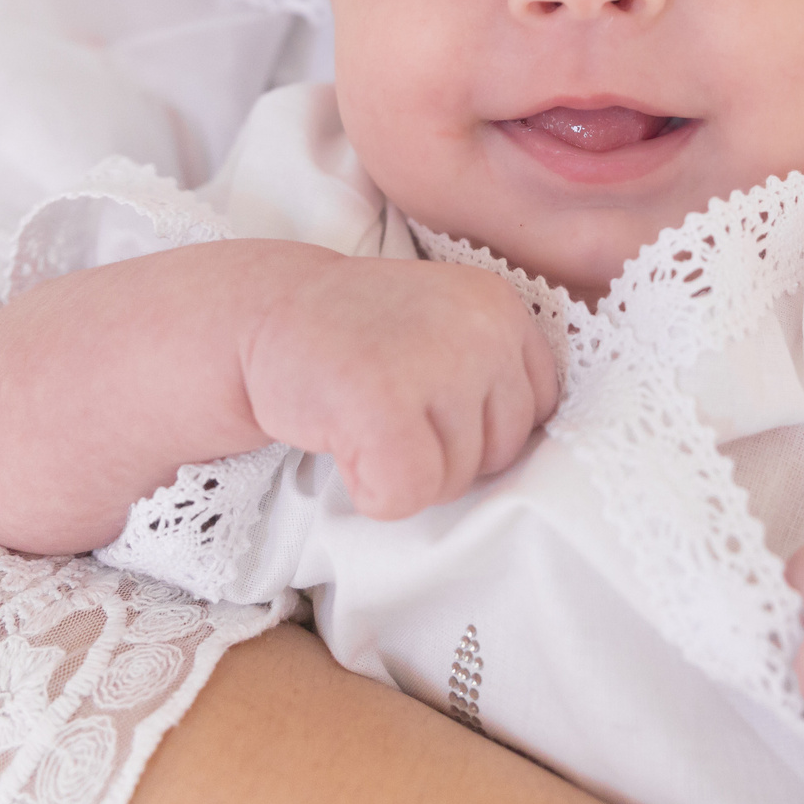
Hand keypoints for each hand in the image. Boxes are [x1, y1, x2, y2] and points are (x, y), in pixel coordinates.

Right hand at [240, 255, 559, 520]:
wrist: (261, 314)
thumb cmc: (357, 339)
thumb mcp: (446, 330)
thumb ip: (495, 377)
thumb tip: (542, 468)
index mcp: (503, 309)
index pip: (538, 412)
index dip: (478, 425)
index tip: (425, 397)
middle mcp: (482, 327)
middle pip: (502, 453)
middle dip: (445, 453)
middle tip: (387, 407)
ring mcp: (436, 361)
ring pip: (456, 480)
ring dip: (404, 470)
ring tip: (362, 415)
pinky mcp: (384, 402)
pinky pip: (408, 494)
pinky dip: (372, 491)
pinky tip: (344, 440)